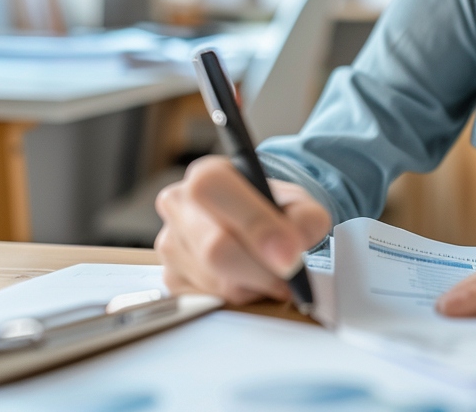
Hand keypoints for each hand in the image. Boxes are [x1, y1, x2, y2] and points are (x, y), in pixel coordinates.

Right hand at [154, 155, 330, 304]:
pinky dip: (241, 297)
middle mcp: (179, 205)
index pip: (214, 191)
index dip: (254, 224)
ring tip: (270, 271)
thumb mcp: (300, 203)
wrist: (257, 225)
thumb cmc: (274, 211)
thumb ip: (305, 220)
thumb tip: (290, 250)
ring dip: (255, 285)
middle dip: (262, 270)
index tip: (288, 256)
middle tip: (291, 275)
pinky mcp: (171, 278)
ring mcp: (170, 243)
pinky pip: (211, 300)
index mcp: (207, 175)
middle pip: (215, 248)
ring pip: (217, 282)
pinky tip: (249, 280)